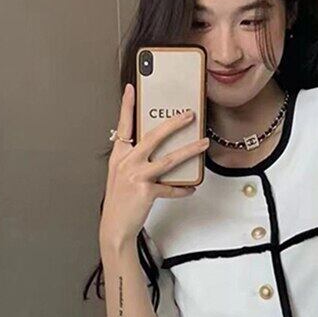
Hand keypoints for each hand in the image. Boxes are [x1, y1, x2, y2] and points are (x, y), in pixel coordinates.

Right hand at [101, 83, 208, 250]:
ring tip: (203, 143)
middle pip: (153, 136)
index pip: (124, 124)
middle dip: (173, 123)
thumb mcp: (121, 175)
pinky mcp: (146, 191)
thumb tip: (156, 149)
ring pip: (169, 159)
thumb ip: (134, 159)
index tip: (132, 88)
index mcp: (119, 155)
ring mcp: (136, 176)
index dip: (127, 106)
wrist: (115, 227)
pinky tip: (191, 187)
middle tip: (189, 115)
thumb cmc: (120, 201)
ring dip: (189, 150)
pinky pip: (170, 187)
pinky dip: (182, 188)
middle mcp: (127, 162)